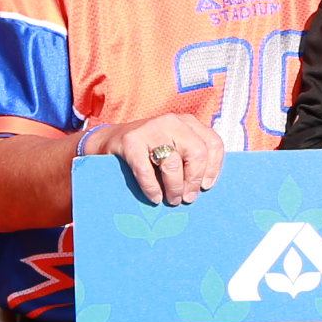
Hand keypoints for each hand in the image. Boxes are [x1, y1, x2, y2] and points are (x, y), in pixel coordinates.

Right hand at [100, 110, 223, 207]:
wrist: (108, 142)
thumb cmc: (147, 151)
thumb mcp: (173, 147)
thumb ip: (189, 158)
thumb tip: (204, 187)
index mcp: (187, 123)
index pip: (212, 143)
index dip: (213, 168)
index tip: (205, 186)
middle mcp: (171, 121)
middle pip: (196, 154)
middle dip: (193, 181)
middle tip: (187, 198)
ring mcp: (150, 129)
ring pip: (173, 163)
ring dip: (174, 187)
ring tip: (172, 200)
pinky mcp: (129, 140)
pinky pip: (146, 170)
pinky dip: (152, 188)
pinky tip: (155, 197)